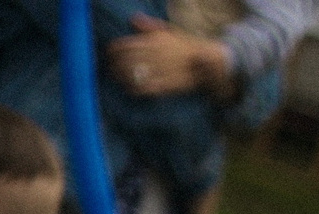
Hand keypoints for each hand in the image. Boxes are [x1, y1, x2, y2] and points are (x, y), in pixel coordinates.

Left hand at [107, 17, 229, 98]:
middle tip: (110, 69)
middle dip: (115, 66)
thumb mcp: (170, 31)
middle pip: (126, 61)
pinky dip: (136, 90)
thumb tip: (133, 19)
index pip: (125, 45)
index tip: (109, 54)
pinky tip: (130, 90)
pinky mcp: (169, 84)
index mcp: (154, 40)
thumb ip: (150, 26)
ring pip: (135, 75)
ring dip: (123, 78)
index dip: (113, 51)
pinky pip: (147, 88)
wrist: (209, 61)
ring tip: (118, 79)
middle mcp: (156, 55)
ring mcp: (162, 70)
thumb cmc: (187, 46)